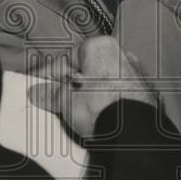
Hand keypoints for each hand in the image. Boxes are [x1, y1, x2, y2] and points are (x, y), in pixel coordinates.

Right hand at [28, 36, 153, 137]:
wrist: (136, 133)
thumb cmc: (104, 108)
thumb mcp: (66, 101)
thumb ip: (50, 94)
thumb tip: (38, 92)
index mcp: (100, 46)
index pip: (64, 60)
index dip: (46, 75)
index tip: (35, 85)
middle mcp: (121, 54)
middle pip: (84, 70)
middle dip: (68, 85)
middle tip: (52, 101)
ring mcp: (135, 74)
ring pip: (101, 83)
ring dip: (87, 95)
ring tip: (72, 113)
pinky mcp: (145, 95)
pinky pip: (116, 96)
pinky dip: (105, 103)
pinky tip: (95, 117)